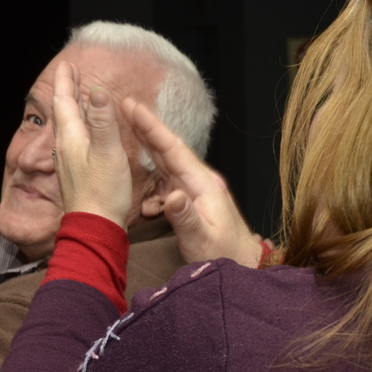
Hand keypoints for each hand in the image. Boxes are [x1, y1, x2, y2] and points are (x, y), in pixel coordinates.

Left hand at [51, 61, 133, 226]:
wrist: (95, 227)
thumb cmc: (103, 192)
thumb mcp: (107, 152)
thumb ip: (103, 122)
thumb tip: (97, 92)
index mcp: (70, 138)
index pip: (64, 102)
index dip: (66, 82)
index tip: (67, 64)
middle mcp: (64, 148)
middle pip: (63, 112)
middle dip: (67, 90)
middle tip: (70, 74)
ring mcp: (68, 161)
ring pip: (67, 126)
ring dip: (71, 107)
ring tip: (76, 96)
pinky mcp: (76, 173)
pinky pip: (74, 140)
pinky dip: (78, 126)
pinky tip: (84, 132)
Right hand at [123, 98, 262, 266]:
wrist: (245, 265)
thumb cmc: (225, 255)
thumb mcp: (202, 239)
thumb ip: (186, 217)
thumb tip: (170, 196)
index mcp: (204, 184)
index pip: (173, 150)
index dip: (152, 128)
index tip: (134, 108)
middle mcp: (200, 181)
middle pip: (169, 149)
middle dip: (147, 128)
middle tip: (126, 106)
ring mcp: (197, 190)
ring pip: (167, 162)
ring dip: (147, 146)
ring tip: (128, 131)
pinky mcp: (192, 200)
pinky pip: (168, 181)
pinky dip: (151, 177)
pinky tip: (140, 184)